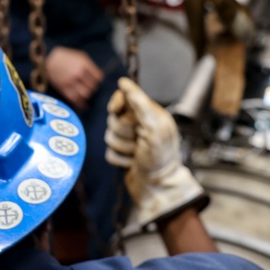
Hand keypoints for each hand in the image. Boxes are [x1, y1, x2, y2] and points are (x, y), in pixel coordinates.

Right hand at [46, 46, 103, 110]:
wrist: (49, 60)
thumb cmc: (67, 57)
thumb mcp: (80, 56)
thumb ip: (90, 66)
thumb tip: (98, 77)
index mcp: (83, 65)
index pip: (98, 77)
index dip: (98, 79)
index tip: (96, 80)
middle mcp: (77, 74)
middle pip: (92, 86)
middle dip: (93, 88)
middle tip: (90, 87)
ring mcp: (70, 82)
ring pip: (85, 94)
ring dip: (87, 95)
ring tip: (86, 93)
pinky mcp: (64, 89)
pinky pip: (75, 99)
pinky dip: (80, 104)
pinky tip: (83, 106)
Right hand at [105, 77, 206, 230]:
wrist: (158, 187)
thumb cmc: (160, 157)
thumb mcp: (154, 127)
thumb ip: (139, 103)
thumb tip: (123, 82)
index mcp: (149, 114)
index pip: (124, 97)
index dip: (117, 103)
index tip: (115, 111)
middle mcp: (139, 125)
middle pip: (114, 118)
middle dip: (123, 131)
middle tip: (138, 140)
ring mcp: (130, 141)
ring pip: (109, 135)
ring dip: (122, 147)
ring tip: (137, 154)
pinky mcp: (122, 155)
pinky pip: (108, 152)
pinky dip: (119, 159)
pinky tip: (131, 163)